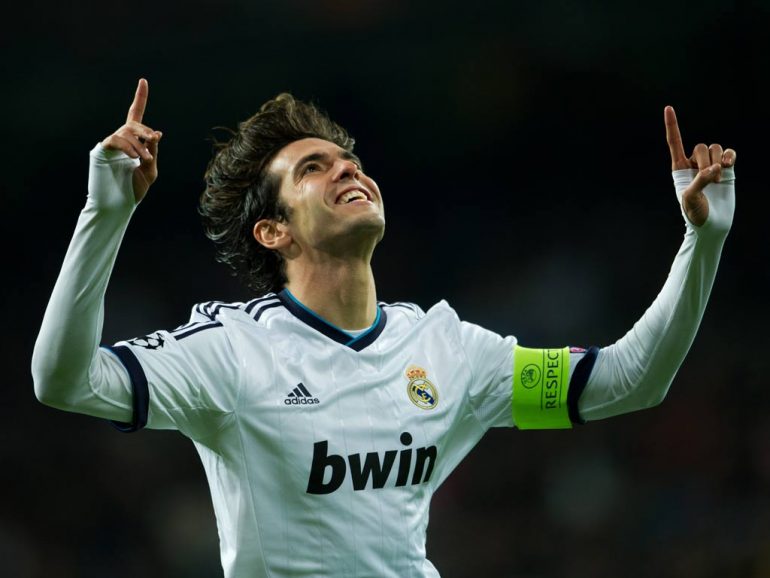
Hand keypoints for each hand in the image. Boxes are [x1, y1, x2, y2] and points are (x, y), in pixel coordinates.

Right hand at [101, 78, 162, 201]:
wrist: (119, 204)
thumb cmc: (134, 189)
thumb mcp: (150, 169)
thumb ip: (152, 151)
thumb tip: (155, 133)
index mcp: (134, 143)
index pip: (136, 115)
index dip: (140, 98)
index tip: (143, 80)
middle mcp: (122, 140)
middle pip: (134, 123)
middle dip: (145, 131)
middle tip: (153, 141)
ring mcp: (111, 144)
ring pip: (126, 132)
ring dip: (139, 144)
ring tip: (144, 159)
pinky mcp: (102, 150)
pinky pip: (116, 139)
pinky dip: (128, 146)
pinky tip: (135, 157)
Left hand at [664, 106, 735, 226]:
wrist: (712, 224)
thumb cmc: (695, 213)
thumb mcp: (690, 198)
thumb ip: (700, 180)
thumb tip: (716, 167)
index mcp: (679, 168)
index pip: (675, 142)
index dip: (672, 125)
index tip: (668, 108)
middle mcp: (694, 164)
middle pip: (701, 146)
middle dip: (706, 162)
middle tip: (709, 182)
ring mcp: (711, 165)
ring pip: (716, 148)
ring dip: (718, 162)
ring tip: (717, 182)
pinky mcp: (726, 169)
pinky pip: (729, 152)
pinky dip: (730, 156)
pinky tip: (729, 166)